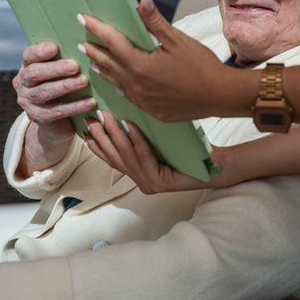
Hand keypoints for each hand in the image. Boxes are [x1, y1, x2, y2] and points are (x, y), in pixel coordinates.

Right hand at [14, 41, 96, 171]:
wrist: (56, 120)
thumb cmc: (62, 83)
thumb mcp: (60, 70)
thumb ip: (65, 57)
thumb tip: (84, 45)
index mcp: (27, 65)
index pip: (29, 55)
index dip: (40, 51)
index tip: (55, 47)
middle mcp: (23, 83)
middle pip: (35, 73)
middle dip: (55, 69)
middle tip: (74, 66)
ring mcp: (28, 102)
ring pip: (45, 92)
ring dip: (66, 86)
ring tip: (84, 81)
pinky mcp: (38, 117)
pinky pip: (57, 111)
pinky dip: (75, 106)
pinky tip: (90, 102)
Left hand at [81, 0, 241, 120]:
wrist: (219, 96)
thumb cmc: (201, 65)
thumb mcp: (177, 40)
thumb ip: (155, 21)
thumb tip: (142, 0)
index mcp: (140, 65)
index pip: (111, 42)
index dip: (96, 28)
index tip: (83, 19)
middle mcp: (135, 85)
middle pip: (108, 63)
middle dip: (94, 50)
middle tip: (82, 42)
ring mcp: (141, 100)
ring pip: (115, 82)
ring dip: (103, 69)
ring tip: (93, 61)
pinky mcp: (150, 110)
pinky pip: (127, 96)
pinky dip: (119, 85)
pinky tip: (118, 83)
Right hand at [84, 110, 210, 192]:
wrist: (215, 165)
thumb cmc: (189, 152)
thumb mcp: (159, 141)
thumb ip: (141, 137)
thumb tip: (122, 115)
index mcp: (139, 174)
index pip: (112, 159)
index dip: (97, 145)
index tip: (84, 129)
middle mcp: (142, 182)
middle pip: (115, 158)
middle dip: (101, 137)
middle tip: (91, 119)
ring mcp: (150, 184)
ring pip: (127, 157)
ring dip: (115, 136)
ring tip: (107, 117)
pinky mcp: (160, 183)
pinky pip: (144, 158)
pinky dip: (136, 141)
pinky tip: (130, 126)